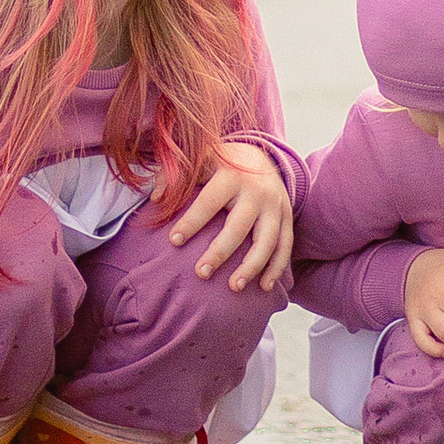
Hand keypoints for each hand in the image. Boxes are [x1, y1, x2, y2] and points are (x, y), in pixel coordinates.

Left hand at [167, 139, 293, 288]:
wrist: (261, 157)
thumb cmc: (221, 165)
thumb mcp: (199, 161)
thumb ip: (175, 175)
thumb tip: (156, 198)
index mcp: (231, 175)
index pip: (209, 202)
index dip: (191, 221)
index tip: (174, 241)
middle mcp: (256, 191)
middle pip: (238, 227)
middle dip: (219, 252)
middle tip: (201, 273)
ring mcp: (275, 205)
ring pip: (266, 240)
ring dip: (251, 266)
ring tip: (233, 287)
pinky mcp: (287, 216)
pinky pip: (285, 245)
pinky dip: (276, 267)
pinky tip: (264, 286)